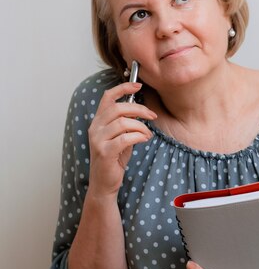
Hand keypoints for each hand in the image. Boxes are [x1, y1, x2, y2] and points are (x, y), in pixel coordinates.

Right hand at [87, 82, 156, 196]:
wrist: (104, 183)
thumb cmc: (114, 159)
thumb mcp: (121, 137)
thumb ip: (126, 123)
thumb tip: (141, 110)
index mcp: (98, 122)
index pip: (107, 97)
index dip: (123, 88)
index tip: (138, 86)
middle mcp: (95, 128)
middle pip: (118, 108)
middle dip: (139, 109)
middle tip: (152, 116)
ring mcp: (98, 140)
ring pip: (123, 123)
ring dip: (140, 126)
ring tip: (147, 134)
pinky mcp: (105, 152)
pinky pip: (125, 138)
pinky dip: (138, 136)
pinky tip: (144, 140)